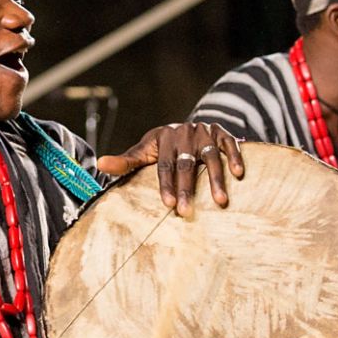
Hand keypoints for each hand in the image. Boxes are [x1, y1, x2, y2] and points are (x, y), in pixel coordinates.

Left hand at [97, 122, 245, 215]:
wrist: (185, 126)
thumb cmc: (162, 147)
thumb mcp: (144, 151)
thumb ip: (126, 161)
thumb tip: (99, 163)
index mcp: (163, 139)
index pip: (164, 166)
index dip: (166, 185)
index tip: (168, 204)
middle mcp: (184, 134)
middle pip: (186, 164)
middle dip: (187, 189)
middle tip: (187, 211)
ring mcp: (204, 133)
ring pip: (211, 157)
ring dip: (215, 179)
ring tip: (220, 202)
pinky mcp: (221, 132)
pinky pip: (230, 144)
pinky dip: (235, 157)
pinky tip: (239, 174)